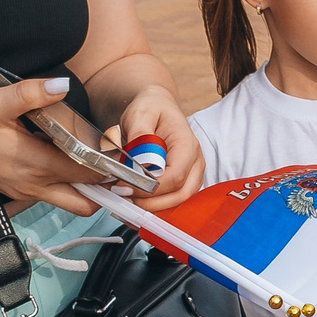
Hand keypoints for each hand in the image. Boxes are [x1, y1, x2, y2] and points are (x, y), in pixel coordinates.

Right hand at [0, 74, 108, 214]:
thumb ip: (33, 93)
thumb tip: (62, 86)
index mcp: (35, 164)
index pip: (87, 174)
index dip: (110, 166)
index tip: (124, 153)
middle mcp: (33, 184)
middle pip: (84, 203)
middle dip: (105, 189)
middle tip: (117, 166)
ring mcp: (24, 190)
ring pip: (68, 202)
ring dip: (87, 189)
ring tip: (99, 163)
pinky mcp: (16, 188)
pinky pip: (51, 195)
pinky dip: (67, 185)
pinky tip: (70, 161)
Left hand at [111, 83, 203, 207]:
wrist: (155, 108)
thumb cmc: (149, 109)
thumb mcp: (139, 114)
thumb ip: (139, 135)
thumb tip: (139, 160)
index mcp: (187, 144)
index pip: (175, 175)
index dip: (150, 187)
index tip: (124, 186)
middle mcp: (195, 162)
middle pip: (179, 194)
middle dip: (149, 203)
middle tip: (121, 196)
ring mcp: (191, 174)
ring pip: (177, 202)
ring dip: (150, 208)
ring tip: (124, 200)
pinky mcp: (182, 183)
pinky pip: (171, 202)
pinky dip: (151, 207)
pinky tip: (131, 203)